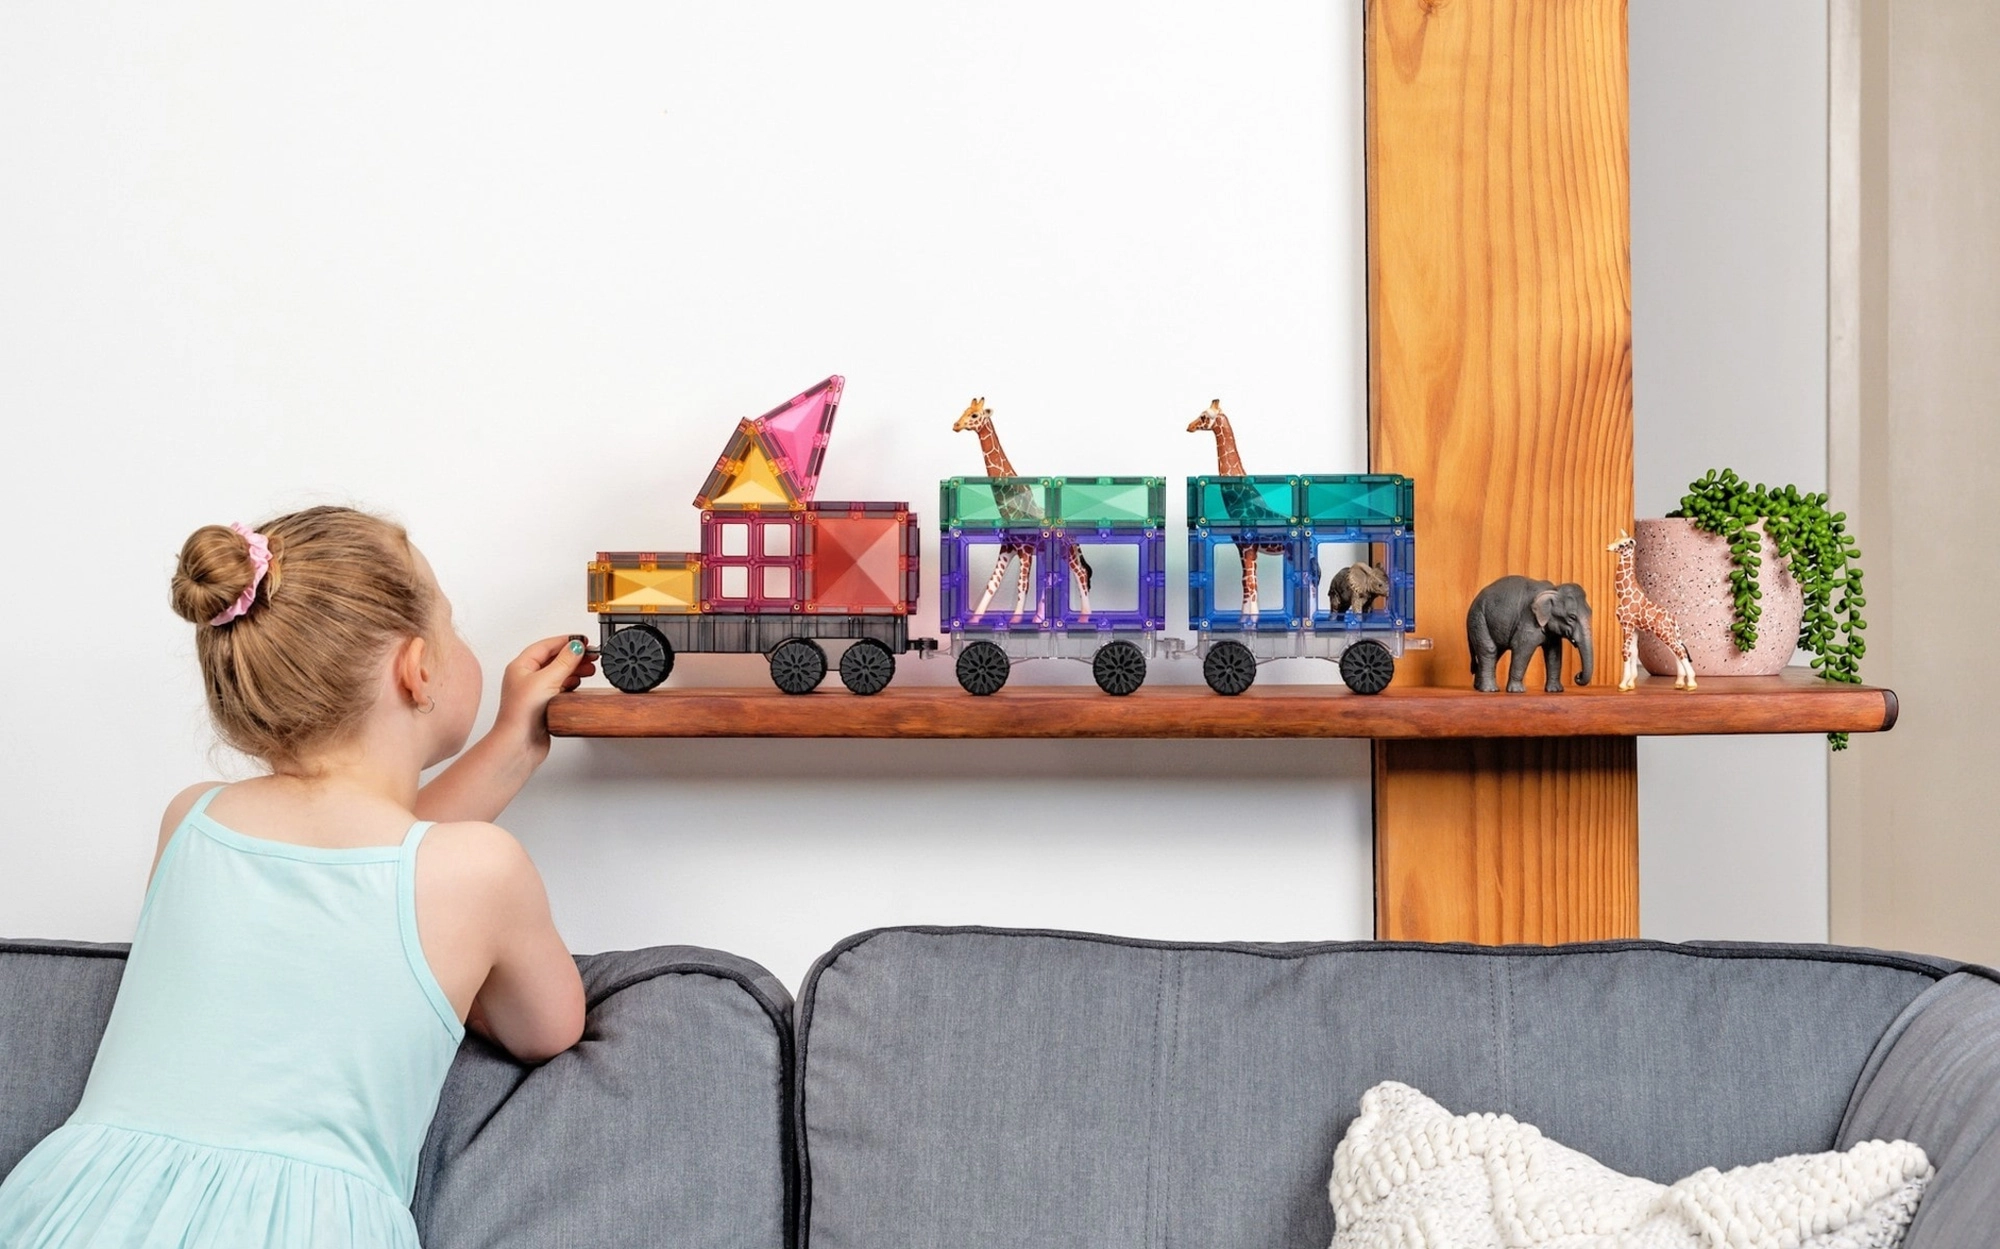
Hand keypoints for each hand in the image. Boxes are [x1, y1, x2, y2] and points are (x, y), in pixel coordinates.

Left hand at [496, 636, 594, 758]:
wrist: (519, 744)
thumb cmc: (521, 714)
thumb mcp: (546, 680)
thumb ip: (564, 662)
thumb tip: (576, 646)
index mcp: (521, 666)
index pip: (546, 645)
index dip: (566, 641)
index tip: (583, 641)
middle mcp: (526, 678)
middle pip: (553, 659)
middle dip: (573, 656)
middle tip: (591, 655)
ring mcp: (535, 692)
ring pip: (558, 674)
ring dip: (574, 670)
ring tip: (589, 669)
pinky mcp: (544, 706)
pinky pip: (560, 689)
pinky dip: (571, 684)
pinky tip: (578, 685)